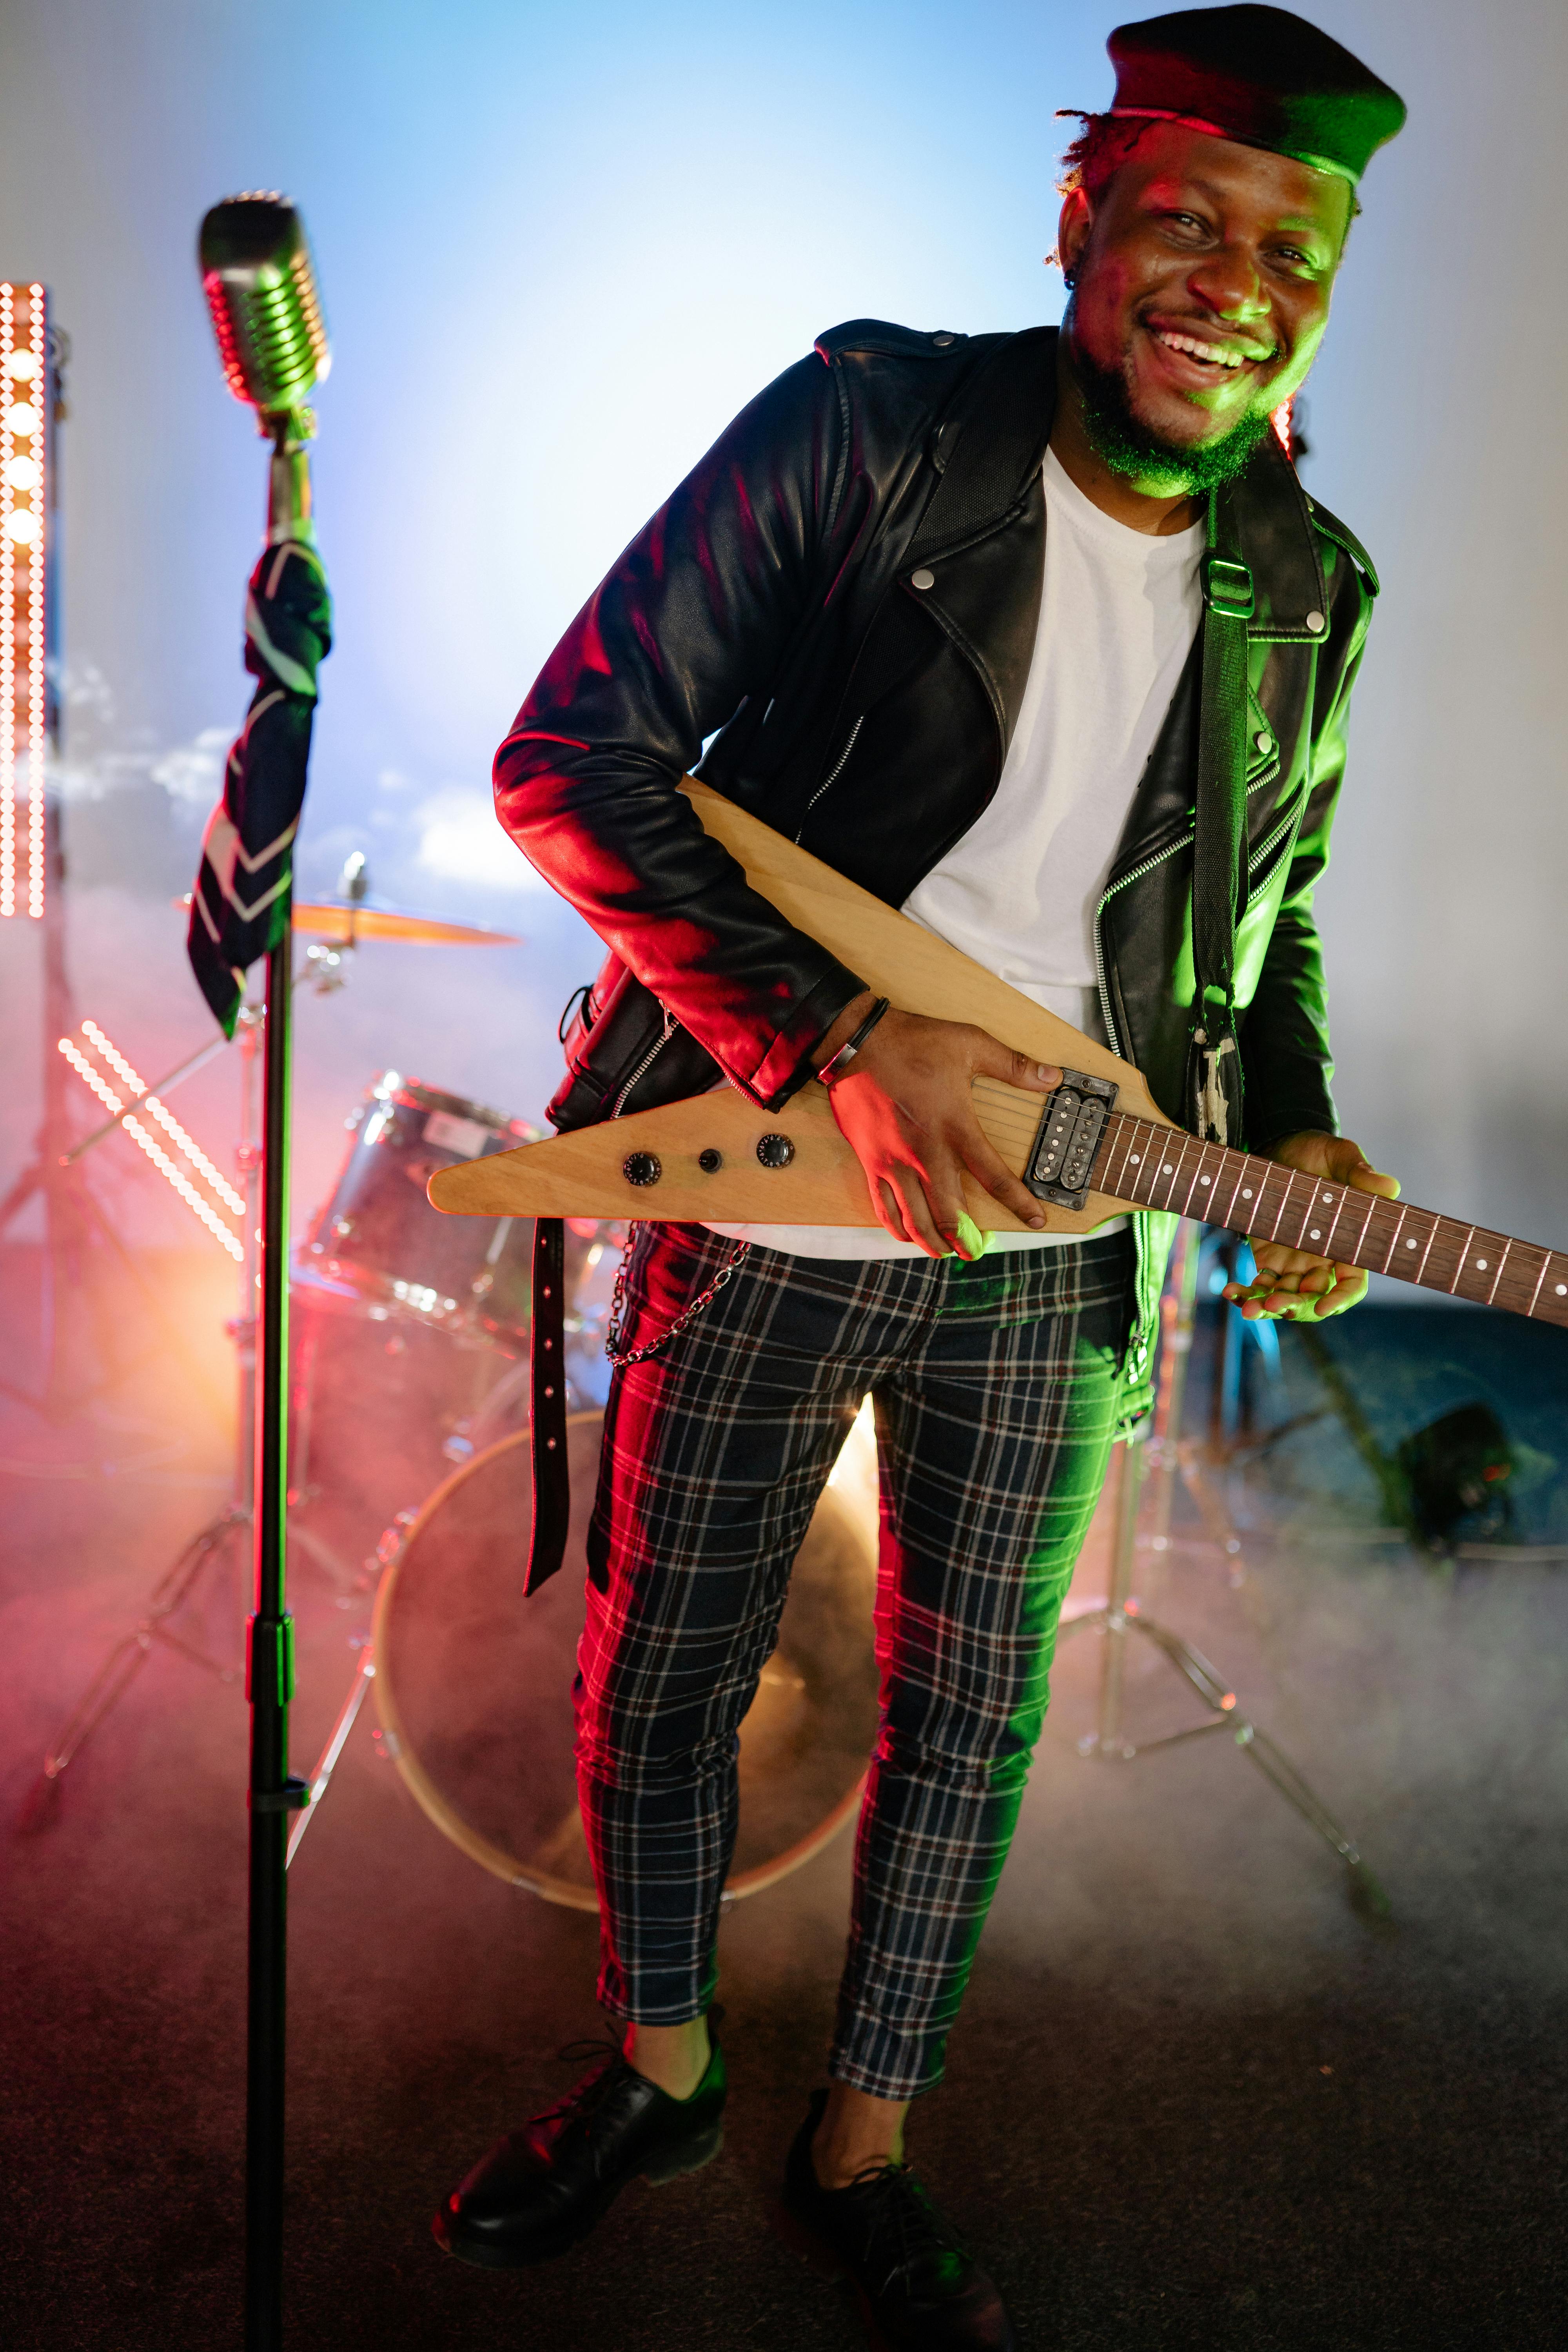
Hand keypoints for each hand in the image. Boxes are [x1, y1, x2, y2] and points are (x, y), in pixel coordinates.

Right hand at [816, 992, 1060, 1258]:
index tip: (1036, 1219)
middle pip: (948, 1211)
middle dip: (964, 1239)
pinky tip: (905, 1234)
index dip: (1018, 1203)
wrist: (855, 1043)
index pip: (993, 1176)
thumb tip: (1051, 1077)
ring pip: (914, 1217)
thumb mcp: (970, 1044)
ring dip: (931, 1241)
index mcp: (955, 1126)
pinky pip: (882, 1205)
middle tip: (976, 1252)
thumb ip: (1013, 1065)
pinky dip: (895, 1226)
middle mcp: (925, 1152)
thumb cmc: (912, 1042)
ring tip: (944, 1252)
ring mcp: (894, 1161)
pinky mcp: (870, 1161)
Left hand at [1223, 1130, 1399, 1320]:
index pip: (1352, 1284)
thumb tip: (1391, 1186)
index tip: (1324, 1307)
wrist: (1285, 1146)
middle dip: (1297, 1306)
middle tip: (1276, 1305)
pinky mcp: (1269, 1257)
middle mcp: (1323, 1260)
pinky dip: (1247, 1292)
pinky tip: (1230, 1291)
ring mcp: (1295, 1262)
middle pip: (1315, 1298)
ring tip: (1249, 1310)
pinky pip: (1260, 1283)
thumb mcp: (1341, 1156)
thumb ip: (1361, 1174)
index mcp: (1348, 1244)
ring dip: (1268, 1306)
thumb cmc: (1320, 1152)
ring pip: (1285, 1296)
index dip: (1341, 1299)